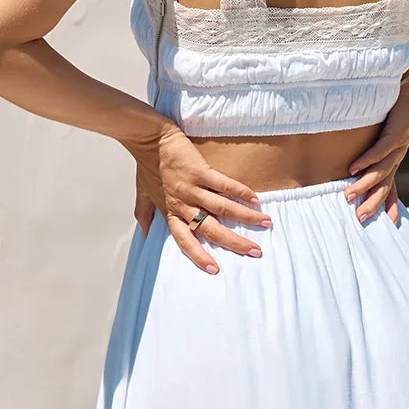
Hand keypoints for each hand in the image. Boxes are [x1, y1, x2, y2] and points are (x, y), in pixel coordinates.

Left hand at [128, 119, 271, 273]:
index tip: (214, 269)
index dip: (199, 256)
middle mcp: (183, 204)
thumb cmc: (147, 165)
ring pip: (222, 209)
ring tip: (265, 223)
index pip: (185, 240)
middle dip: (234, 243)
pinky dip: (240, 192)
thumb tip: (144, 233)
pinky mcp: (200, 170)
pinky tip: (255, 199)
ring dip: (246, 217)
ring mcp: (192, 188)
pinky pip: (224, 185)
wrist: (148, 138)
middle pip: (211, 229)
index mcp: (170, 212)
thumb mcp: (143, 193)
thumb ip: (144, 214)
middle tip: (255, 251)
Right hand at [342, 83, 408, 222]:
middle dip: (372, 204)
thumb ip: (375, 149)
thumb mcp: (387, 136)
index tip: (385, 225)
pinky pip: (379, 151)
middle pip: (383, 187)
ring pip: (379, 172)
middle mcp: (396, 159)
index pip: (389, 188)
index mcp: (394, 161)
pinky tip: (354, 168)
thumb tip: (360, 159)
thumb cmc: (400, 114)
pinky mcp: (394, 135)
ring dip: (364, 185)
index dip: (388, 205)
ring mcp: (396, 148)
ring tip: (348, 196)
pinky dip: (366, 160)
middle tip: (360, 219)